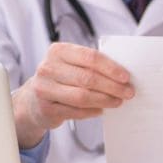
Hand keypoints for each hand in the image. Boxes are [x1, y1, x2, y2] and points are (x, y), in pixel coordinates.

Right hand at [11, 42, 133, 147]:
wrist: (33, 100)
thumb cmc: (61, 78)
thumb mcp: (71, 64)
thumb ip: (91, 65)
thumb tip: (122, 75)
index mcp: (58, 51)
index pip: (90, 57)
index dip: (111, 68)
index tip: (126, 77)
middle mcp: (48, 68)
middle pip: (88, 78)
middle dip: (112, 86)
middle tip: (128, 92)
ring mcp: (44, 89)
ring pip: (82, 96)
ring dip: (105, 100)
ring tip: (118, 101)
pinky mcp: (46, 108)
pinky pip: (76, 111)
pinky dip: (92, 111)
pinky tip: (101, 110)